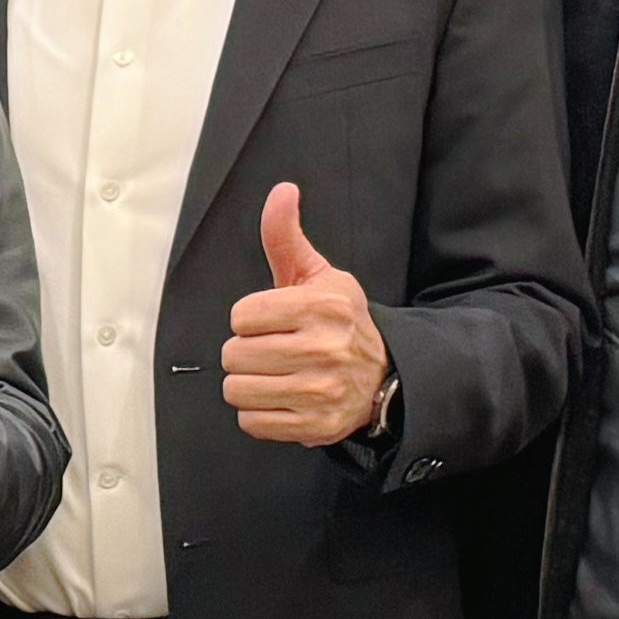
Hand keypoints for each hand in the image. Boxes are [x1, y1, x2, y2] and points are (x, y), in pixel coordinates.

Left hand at [224, 182, 389, 448]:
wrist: (385, 375)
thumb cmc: (341, 322)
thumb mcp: (318, 275)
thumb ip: (287, 237)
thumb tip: (282, 192)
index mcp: (323, 306)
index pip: (241, 316)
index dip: (249, 319)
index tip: (272, 321)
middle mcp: (325, 349)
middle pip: (234, 354)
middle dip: (246, 352)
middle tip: (273, 350)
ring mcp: (321, 391)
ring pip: (237, 390)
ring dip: (248, 384)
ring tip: (275, 375)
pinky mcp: (316, 426)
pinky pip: (252, 423)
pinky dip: (259, 414)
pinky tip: (282, 398)